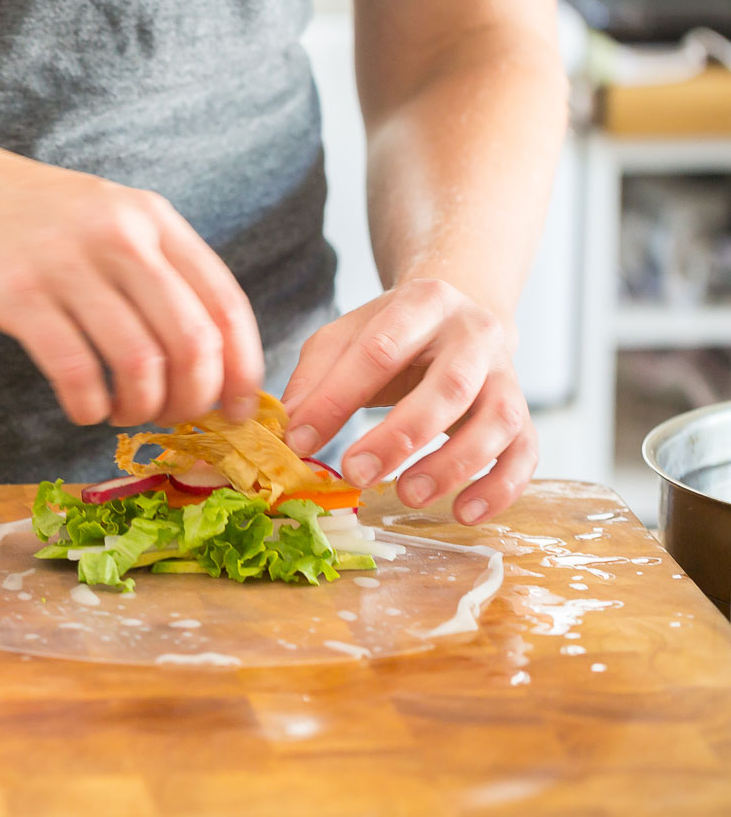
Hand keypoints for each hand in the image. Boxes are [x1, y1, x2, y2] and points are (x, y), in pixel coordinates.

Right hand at [0, 138, 262, 426]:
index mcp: (151, 219)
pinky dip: (89, 405)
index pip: (224, 303)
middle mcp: (119, 237)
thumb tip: (202, 349)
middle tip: (174, 419)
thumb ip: (151, 265)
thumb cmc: (22, 211)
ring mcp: (66, 264)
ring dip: (140, 407)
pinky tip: (83, 409)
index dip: (243, 367)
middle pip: (191, 340)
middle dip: (194, 398)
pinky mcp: (16, 294)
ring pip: (138, 362)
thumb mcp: (103, 215)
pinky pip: (74, 370)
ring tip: (123, 414)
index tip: (240, 409)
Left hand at [281, 278, 535, 524]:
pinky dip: (502, 487)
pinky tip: (465, 513)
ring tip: (408, 496)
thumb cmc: (391, 336)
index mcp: (423, 303)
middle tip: (357, 473)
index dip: (336, 399)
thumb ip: (314, 380)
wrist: (457, 320)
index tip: (300, 442)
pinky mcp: (523, 413)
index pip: (380, 350)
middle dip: (401, 435)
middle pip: (451, 385)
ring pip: (499, 420)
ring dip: (455, 464)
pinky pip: (526, 452)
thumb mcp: (343, 339)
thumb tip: (289, 432)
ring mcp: (506, 374)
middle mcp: (475, 335)